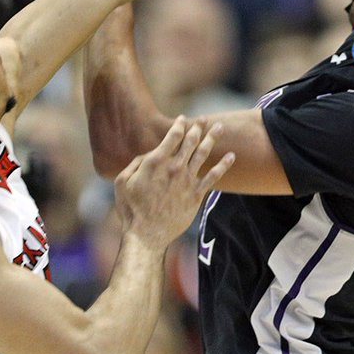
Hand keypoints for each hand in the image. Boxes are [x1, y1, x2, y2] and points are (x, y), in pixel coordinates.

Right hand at [115, 117, 232, 248]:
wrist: (147, 234)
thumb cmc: (131, 209)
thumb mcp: (122, 182)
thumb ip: (136, 163)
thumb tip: (150, 154)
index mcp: (155, 161)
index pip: (172, 136)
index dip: (179, 125)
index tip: (183, 119)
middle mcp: (174, 167)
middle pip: (190, 141)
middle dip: (198, 127)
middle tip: (205, 119)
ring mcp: (187, 180)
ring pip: (203, 153)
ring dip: (212, 138)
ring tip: (220, 127)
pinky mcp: (196, 194)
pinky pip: (214, 176)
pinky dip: (223, 165)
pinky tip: (231, 156)